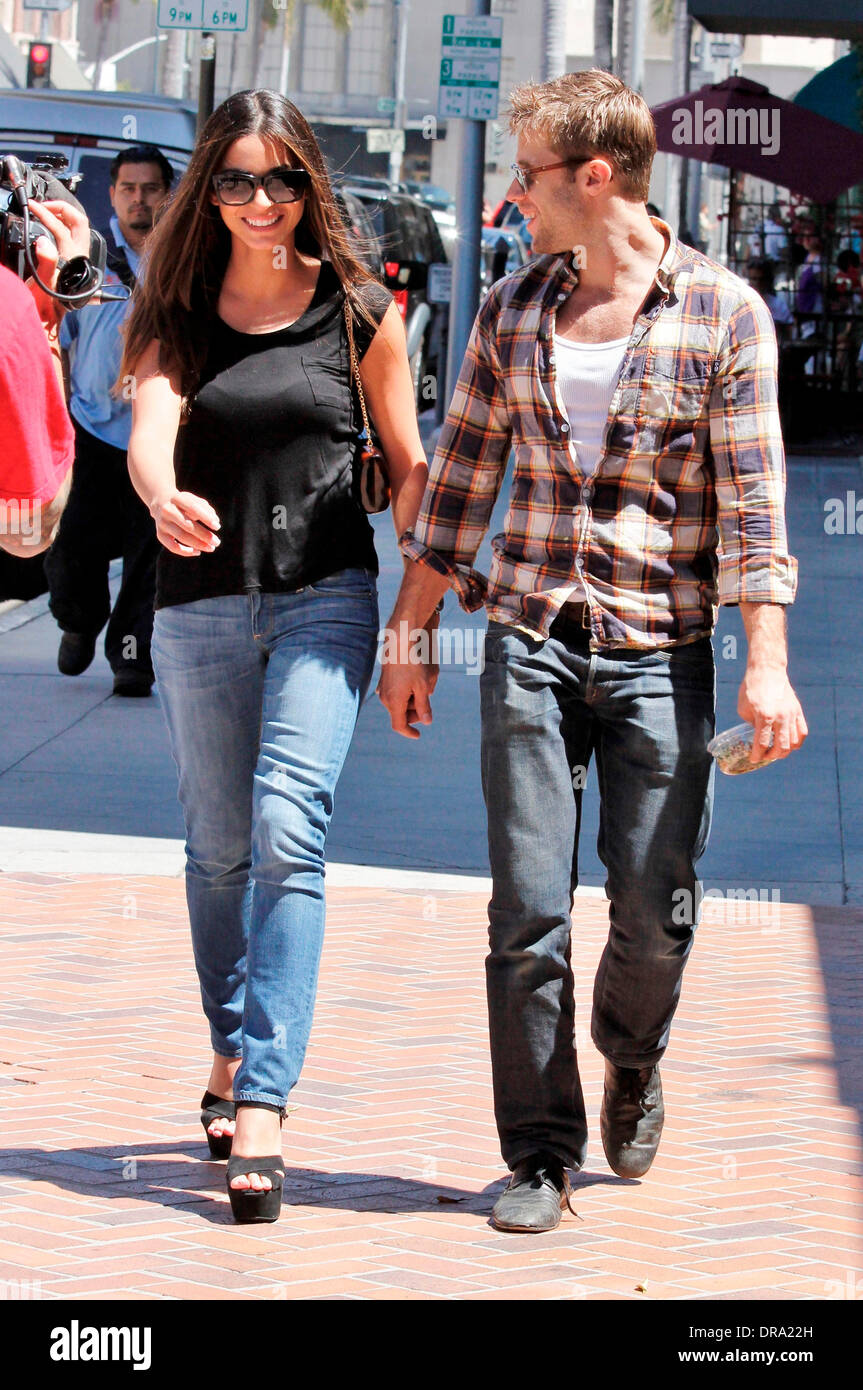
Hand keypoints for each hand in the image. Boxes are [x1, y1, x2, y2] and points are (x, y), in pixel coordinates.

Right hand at [25, 198, 90, 327]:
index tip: (32, 206)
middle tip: (41, 206)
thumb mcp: (42, 284)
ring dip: (63, 215)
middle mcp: (80, 258)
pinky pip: (72, 235)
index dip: (46, 213)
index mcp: (73, 260)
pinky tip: (48, 225)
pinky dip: (61, 224)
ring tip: (44, 211)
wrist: (49, 321)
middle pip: (79, 221)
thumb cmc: (45, 307)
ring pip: (78, 227)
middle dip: (61, 209)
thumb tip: (42, 241)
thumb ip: (45, 262)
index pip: (62, 228)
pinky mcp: (73, 261)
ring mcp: (78, 258)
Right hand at [150, 490, 220, 556]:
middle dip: (204, 535)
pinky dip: (185, 552)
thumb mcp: (194, 500)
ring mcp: (162, 523)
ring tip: (211, 548)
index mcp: (177, 498)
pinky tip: (197, 552)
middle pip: (187, 525)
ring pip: (182, 536)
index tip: (218, 527)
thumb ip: (206, 509)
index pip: (192, 508)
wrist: (160, 503)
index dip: (206, 518)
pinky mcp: (160, 534)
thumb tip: (216, 521)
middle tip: (217, 542)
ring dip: (198, 544)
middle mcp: (167, 510)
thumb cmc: (184, 503)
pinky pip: (172, 547)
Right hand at [377, 615, 439, 738]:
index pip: (399, 725)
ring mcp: (383, 687)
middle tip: (427, 703)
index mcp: (394, 702)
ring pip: (398, 702)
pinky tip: (412, 685)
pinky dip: (405, 692)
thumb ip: (424, 706)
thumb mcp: (423, 686)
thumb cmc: (413, 662)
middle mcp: (385, 697)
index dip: (409, 732)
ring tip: (422, 688)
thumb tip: (426, 721)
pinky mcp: (384, 678)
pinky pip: (395, 692)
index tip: (418, 735)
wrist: (400, 640)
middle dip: (413, 713)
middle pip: (400, 714)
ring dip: (410, 701)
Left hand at [737, 665, 807, 764]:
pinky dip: (797, 741)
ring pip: (794, 742)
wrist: (767, 670)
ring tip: (776, 751)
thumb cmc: (751, 688)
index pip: (762, 743)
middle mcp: (780, 717)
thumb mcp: (743, 708)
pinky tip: (789, 743)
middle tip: (765, 757)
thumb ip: (750, 723)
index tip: (754, 759)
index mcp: (764, 716)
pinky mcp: (797, 711)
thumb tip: (757, 734)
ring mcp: (791, 714)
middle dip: (772, 756)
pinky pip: (802, 732)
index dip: (757, 754)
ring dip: (785, 750)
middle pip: (781, 747)